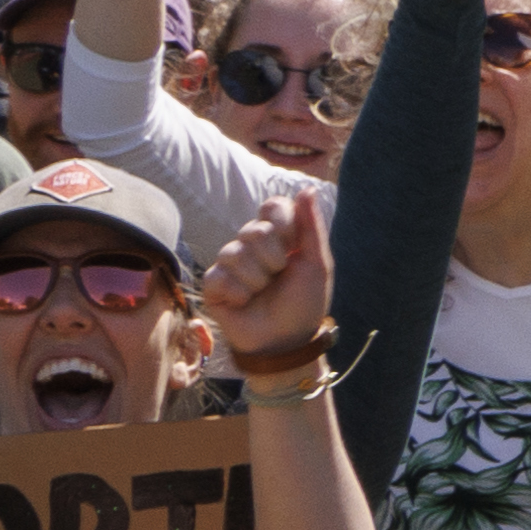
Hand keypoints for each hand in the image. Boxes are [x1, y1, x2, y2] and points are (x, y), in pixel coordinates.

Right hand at [201, 188, 333, 375]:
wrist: (286, 341)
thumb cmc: (303, 302)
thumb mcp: (317, 264)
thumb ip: (311, 226)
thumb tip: (307, 189)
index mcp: (277, 235)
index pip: (272, 206)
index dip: (283, 225)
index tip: (293, 248)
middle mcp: (250, 244)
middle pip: (254, 230)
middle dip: (274, 259)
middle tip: (279, 277)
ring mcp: (229, 263)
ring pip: (234, 253)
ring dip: (257, 280)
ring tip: (262, 293)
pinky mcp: (213, 284)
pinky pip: (220, 276)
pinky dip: (239, 293)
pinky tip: (245, 303)